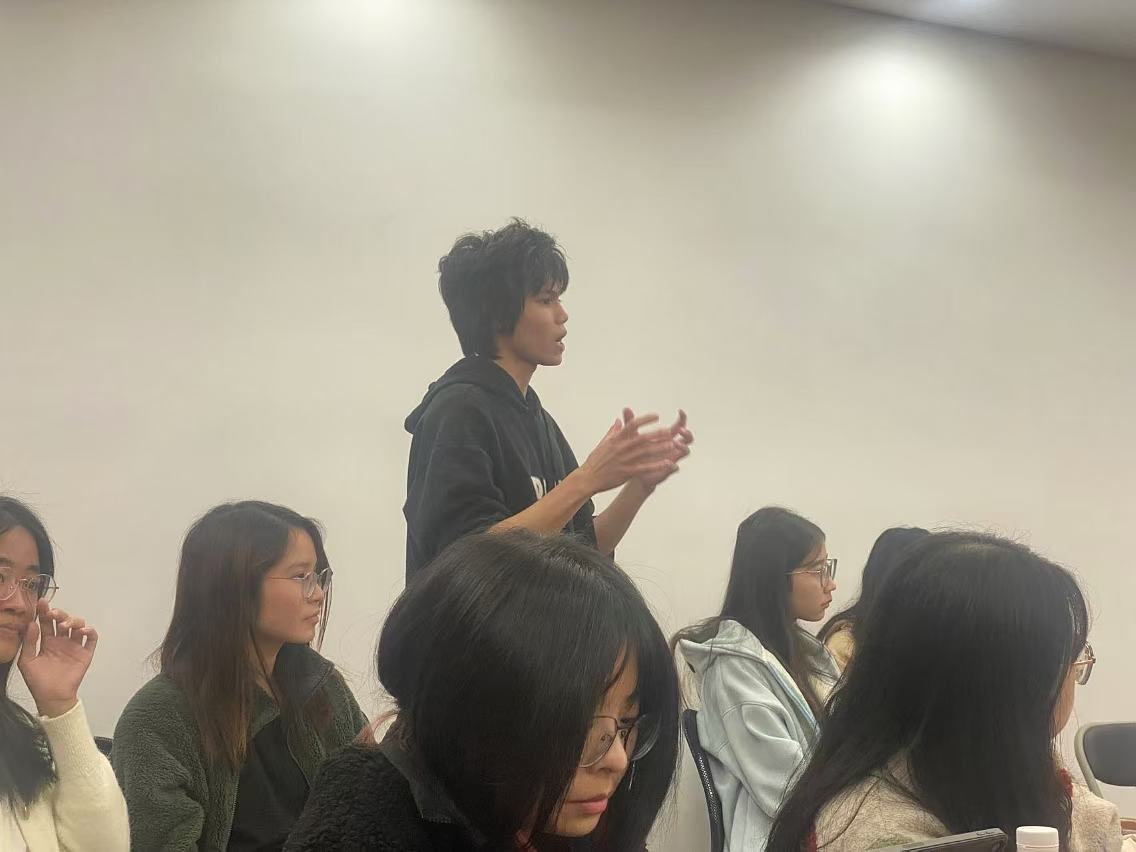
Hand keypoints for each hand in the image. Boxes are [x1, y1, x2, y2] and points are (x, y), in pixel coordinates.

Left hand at [17, 600, 97, 718]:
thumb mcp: (26, 661)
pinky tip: (83, 631)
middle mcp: (62, 641)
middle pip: (63, 621)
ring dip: (73, 621)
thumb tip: (32, 624)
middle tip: (54, 614)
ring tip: (65, 625)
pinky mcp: (85, 653)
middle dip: (59, 614)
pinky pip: (91, 639)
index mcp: (47, 642)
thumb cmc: (38, 681)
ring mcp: (74, 646)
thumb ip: (29, 642)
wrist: (52, 697)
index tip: (42, 603)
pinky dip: (90, 632)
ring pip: (78, 626)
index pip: (46, 623)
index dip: (45, 612)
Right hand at [578, 411, 679, 494]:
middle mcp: (621, 448)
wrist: (588, 478)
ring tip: (672, 445)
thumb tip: (619, 421)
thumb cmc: (595, 461)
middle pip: (642, 438)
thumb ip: (613, 431)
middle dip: (657, 434)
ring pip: (645, 452)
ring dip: (660, 448)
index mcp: (616, 439)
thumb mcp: (603, 443)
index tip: (656, 416)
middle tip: (669, 430)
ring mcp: (624, 460)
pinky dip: (656, 465)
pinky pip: (645, 468)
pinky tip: (667, 463)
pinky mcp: (627, 472)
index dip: (645, 419)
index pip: (632, 425)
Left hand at [631, 408, 692, 490]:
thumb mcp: (633, 436)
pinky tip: (673, 464)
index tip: (680, 411)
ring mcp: (671, 458)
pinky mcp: (667, 469)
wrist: (632, 471)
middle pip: (687, 438)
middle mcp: (672, 447)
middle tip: (681, 429)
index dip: (682, 418)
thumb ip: (631, 422)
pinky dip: (675, 466)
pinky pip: (675, 468)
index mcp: (666, 437)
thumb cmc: (635, 451)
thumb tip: (626, 409)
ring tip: (675, 443)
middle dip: (687, 433)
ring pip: (685, 452)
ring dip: (683, 447)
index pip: (679, 426)